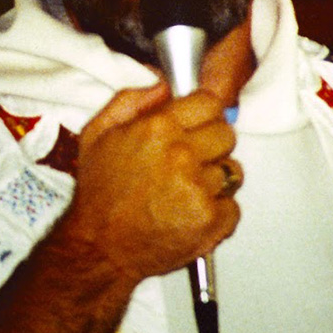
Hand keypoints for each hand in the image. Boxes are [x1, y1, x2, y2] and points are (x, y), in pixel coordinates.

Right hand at [59, 82, 241, 283]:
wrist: (99, 248)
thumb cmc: (99, 193)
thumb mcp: (98, 132)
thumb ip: (131, 99)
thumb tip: (163, 84)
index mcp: (158, 128)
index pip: (210, 102)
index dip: (203, 114)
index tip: (196, 125)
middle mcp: (182, 154)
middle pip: (226, 134)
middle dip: (211, 144)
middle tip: (190, 160)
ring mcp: (198, 188)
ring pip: (233, 171)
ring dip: (215, 180)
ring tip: (187, 190)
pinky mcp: (210, 220)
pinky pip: (234, 206)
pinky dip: (218, 212)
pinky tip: (191, 213)